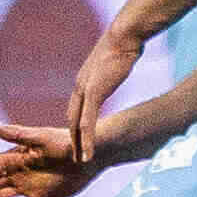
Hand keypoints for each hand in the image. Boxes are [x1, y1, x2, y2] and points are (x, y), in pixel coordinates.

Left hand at [67, 24, 143, 163]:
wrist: (124, 36)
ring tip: (81, 160)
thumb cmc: (123, 44)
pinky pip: (88, 121)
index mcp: (84, 80)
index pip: (76, 107)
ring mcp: (85, 90)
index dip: (76, 124)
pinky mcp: (94, 93)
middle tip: (75, 155)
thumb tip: (116, 70)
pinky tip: (89, 152)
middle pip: (72, 118)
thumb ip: (110, 71)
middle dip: (74, 138)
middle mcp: (80, 86)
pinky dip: (87, 139)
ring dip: (79, 144)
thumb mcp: (113, 61)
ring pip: (77, 124)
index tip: (78, 138)